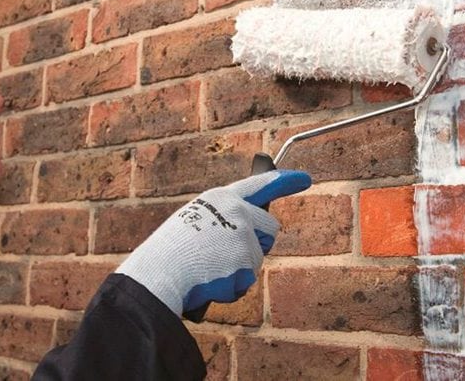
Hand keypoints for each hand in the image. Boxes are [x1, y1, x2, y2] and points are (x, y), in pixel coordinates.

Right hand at [116, 170, 311, 316]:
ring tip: (210, 267)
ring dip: (240, 268)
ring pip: (257, 257)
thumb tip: (244, 229)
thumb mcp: (195, 219)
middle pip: (270, 227)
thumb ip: (221, 218)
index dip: (285, 181)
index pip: (259, 184)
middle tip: (231, 254)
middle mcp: (237, 211)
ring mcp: (243, 235)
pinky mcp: (246, 261)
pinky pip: (247, 280)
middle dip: (259, 242)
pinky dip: (232, 286)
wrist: (160, 272)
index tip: (304, 178)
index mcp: (221, 197)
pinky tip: (211, 281)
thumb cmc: (171, 250)